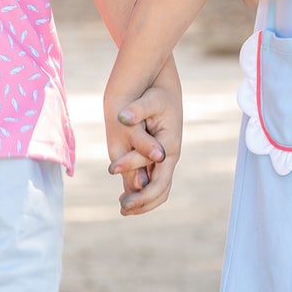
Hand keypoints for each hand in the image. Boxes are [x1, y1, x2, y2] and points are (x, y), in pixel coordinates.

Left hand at [105, 84, 181, 215]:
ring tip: (123, 206)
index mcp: (169, 148)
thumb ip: (135, 114)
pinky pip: (151, 176)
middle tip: (121, 209)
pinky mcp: (156, 151)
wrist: (158, 83)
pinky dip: (140, 187)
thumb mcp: (147, 101)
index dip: (142, 197)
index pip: (159, 183)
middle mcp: (168, 155)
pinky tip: (126, 192)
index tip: (123, 203)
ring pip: (157, 186)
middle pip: (160, 190)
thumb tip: (122, 119)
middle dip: (142, 203)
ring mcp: (163, 154)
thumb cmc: (153, 91)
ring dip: (141, 198)